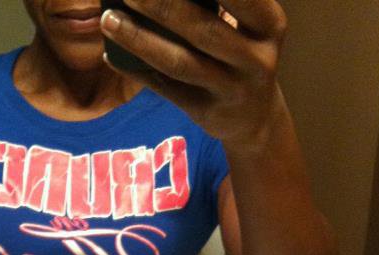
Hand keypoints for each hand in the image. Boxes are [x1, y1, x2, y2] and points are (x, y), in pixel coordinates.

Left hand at [100, 0, 287, 155]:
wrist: (255, 119)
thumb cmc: (243, 55)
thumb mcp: (248, 26)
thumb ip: (216, 5)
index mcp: (270, 24)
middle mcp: (256, 58)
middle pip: (202, 28)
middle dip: (161, 4)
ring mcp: (231, 90)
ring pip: (180, 63)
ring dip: (140, 39)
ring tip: (109, 19)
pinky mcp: (207, 113)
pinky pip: (166, 90)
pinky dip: (137, 71)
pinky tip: (112, 54)